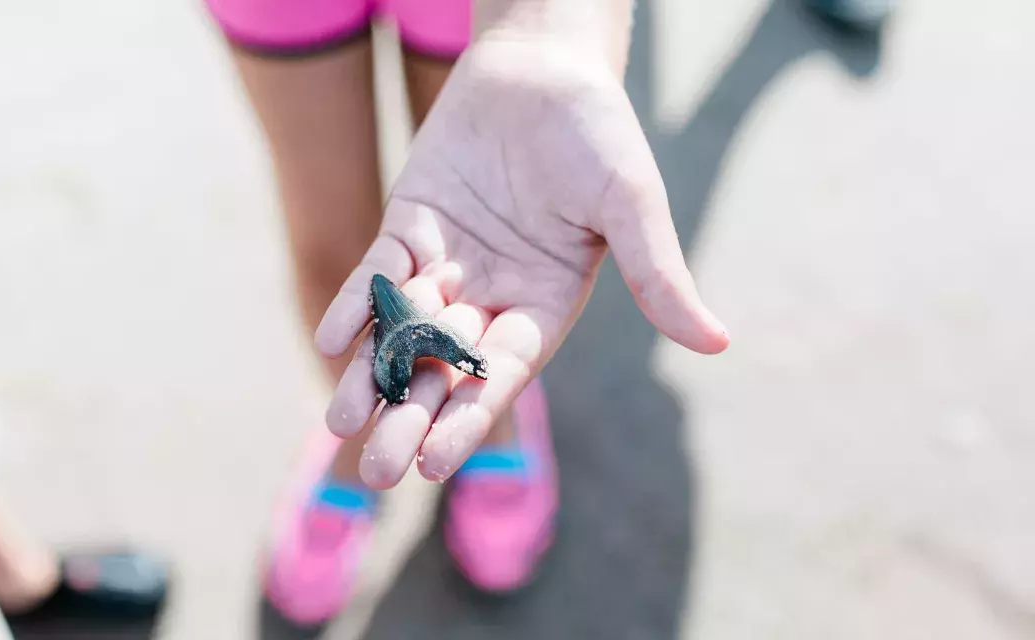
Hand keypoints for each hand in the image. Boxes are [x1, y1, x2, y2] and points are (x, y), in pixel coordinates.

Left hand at [314, 35, 728, 488]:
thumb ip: (658, 274)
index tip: (434, 465)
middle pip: (443, 371)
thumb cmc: (597, 132)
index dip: (467, 419)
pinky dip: (358, 304)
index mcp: (543, 307)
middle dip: (410, 417)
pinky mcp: (409, 227)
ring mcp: (447, 265)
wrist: (542, 67)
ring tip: (341, 421)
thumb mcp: (631, 202)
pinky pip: (379, 274)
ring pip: (402, 333)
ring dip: (372, 376)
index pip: (499, 377)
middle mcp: (490, 298)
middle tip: (377, 471)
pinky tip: (331, 337)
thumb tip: (719, 341)